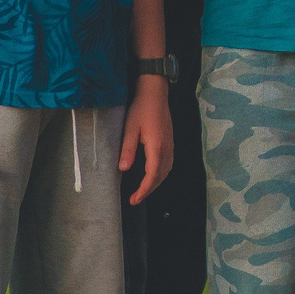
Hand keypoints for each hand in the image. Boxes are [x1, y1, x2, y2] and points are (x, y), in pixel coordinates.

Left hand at [119, 75, 172, 203]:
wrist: (155, 94)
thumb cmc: (141, 109)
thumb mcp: (130, 129)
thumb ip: (127, 149)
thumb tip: (123, 169)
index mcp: (156, 147)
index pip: (152, 175)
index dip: (143, 190)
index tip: (134, 199)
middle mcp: (167, 149)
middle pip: (161, 176)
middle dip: (149, 190)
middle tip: (135, 199)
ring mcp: (171, 146)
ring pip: (166, 171)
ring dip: (156, 183)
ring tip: (143, 190)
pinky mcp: (170, 142)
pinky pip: (168, 164)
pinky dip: (161, 174)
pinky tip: (153, 175)